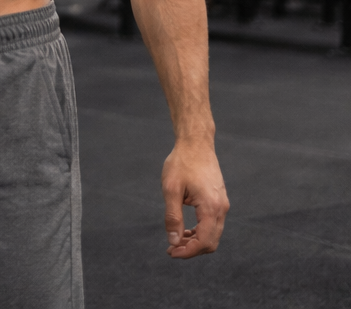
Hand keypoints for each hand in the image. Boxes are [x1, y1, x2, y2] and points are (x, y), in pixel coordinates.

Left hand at [161, 140, 228, 257]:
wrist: (196, 142)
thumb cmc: (182, 162)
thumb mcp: (171, 189)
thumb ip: (173, 217)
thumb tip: (174, 242)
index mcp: (211, 207)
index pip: (204, 242)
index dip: (188, 252)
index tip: (171, 252)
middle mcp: (221, 208)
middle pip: (211, 242)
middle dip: (192, 250)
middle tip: (172, 249)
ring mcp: (222, 204)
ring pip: (213, 234)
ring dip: (196, 241)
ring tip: (176, 240)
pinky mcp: (220, 200)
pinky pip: (213, 224)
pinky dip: (201, 231)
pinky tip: (186, 229)